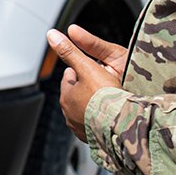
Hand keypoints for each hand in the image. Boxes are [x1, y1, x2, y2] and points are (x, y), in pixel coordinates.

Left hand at [49, 25, 126, 141]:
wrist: (123, 124)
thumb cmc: (106, 95)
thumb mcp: (87, 67)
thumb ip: (69, 51)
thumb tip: (51, 35)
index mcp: (66, 96)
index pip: (70, 77)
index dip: (82, 70)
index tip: (91, 68)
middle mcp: (69, 114)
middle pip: (77, 94)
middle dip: (87, 87)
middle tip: (102, 84)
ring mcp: (81, 128)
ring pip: (85, 109)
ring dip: (94, 104)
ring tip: (108, 99)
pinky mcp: (93, 138)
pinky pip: (95, 125)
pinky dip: (100, 119)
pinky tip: (110, 115)